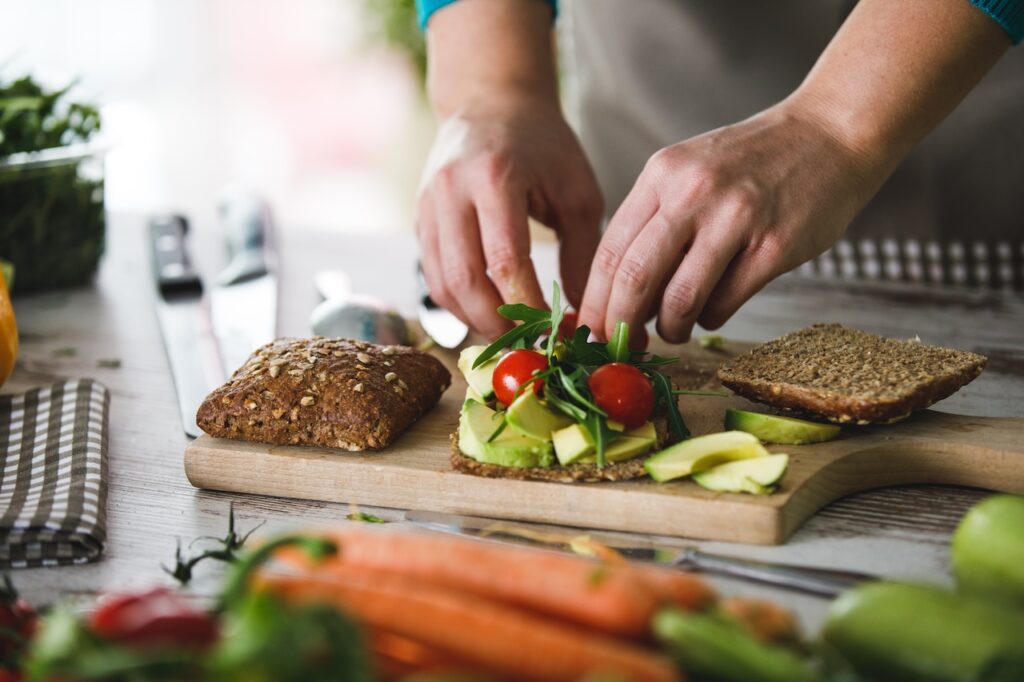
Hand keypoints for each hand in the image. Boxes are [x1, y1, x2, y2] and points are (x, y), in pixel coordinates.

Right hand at [416, 98, 602, 337]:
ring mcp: (427, 206)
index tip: (555, 331)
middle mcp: (451, 192)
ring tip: (512, 333)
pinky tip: (490, 313)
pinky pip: (433, 276)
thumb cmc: (544, 146)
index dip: (528, 306)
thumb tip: (586, 317)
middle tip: (530, 344)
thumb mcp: (578, 191)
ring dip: (475, 320)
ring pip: (441, 285)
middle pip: (464, 280)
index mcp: (495, 177)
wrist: (490, 103)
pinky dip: (460, 304)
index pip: (504, 261)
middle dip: (498, 323)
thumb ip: (584, 254)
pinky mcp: (419, 220)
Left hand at [579, 99, 880, 343]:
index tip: (590, 330)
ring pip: (679, 299)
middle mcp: (693, 193)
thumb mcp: (689, 172)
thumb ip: (654, 222)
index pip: (610, 250)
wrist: (830, 133)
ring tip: (673, 330)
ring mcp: (736, 219)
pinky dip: (710, 318)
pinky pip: (724, 303)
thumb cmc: (753, 162)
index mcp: (663, 175)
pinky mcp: (775, 246)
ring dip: (670, 328)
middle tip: (622, 345)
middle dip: (621, 324)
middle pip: (635, 278)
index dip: (595, 301)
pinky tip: (712, 311)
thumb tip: (620, 294)